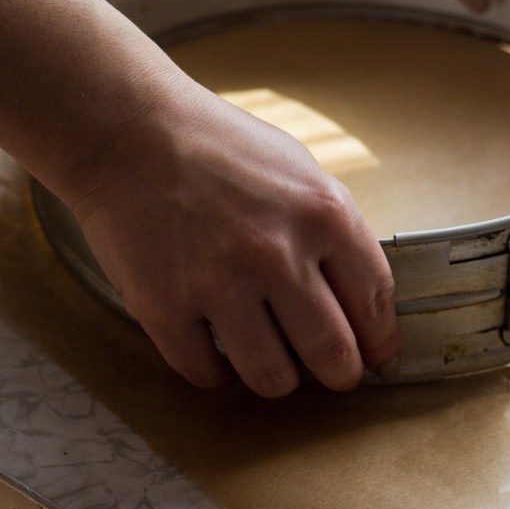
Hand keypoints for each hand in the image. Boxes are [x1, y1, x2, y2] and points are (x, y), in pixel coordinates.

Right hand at [67, 80, 400, 396]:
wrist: (127, 130)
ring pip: (273, 378)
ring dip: (278, 378)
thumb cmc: (217, 146)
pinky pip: (207, 374)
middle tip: (332, 373)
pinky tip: (216, 351)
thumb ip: (332, 231)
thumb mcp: (301, 170)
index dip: (382, 343)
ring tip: (271, 361)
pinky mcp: (165, 307)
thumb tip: (361, 299)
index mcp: (324, 214)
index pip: (376, 304)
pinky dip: (217, 372)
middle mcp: (278, 254)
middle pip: (333, 355)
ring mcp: (220, 284)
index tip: (378, 358)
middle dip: (340, 373)